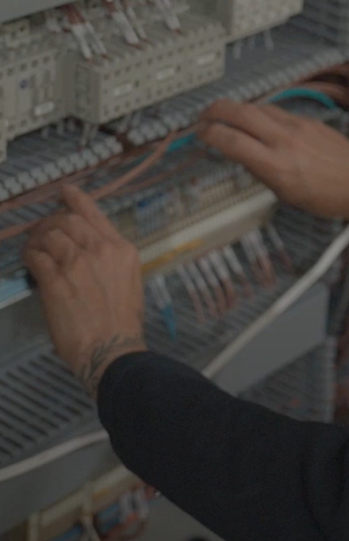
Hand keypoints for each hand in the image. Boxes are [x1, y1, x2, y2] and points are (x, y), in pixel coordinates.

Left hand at [24, 185, 146, 397]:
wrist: (111, 348)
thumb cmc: (122, 321)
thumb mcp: (127, 280)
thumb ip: (109, 260)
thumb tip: (85, 251)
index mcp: (122, 249)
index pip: (93, 214)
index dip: (75, 199)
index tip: (64, 192)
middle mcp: (100, 250)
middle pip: (67, 220)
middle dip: (49, 222)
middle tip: (41, 231)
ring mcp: (76, 264)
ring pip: (48, 235)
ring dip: (36, 238)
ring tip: (32, 247)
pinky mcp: (55, 281)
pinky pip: (35, 257)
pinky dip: (28, 255)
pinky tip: (28, 262)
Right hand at [199, 99, 348, 221]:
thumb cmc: (323, 198)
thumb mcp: (285, 194)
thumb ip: (260, 171)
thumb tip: (241, 153)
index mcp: (275, 165)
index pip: (232, 141)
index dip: (209, 133)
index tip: (199, 134)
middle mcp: (283, 140)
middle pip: (241, 112)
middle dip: (215, 110)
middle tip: (202, 116)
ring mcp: (297, 125)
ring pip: (258, 107)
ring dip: (236, 109)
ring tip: (224, 116)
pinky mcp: (308, 119)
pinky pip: (276, 111)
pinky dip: (259, 113)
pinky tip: (255, 120)